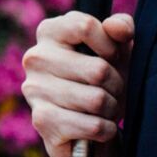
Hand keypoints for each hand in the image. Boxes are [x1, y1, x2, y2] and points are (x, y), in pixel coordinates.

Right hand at [21, 12, 133, 156]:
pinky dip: (106, 130)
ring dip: (112, 108)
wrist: (88, 126)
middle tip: (114, 90)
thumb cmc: (104, 77)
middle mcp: (36, 57)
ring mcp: (35, 90)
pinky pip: (92, 125)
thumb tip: (116, 28)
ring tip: (106, 108)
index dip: (112, 46)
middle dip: (117, 85)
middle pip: (98, 70)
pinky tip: (100, 127)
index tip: (114, 58)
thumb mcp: (118, 48)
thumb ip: (121, 27)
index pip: (85, 27)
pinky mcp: (42, 121)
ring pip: (97, 100)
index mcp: (50, 31)